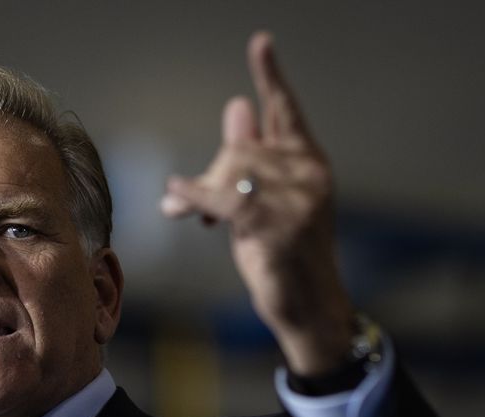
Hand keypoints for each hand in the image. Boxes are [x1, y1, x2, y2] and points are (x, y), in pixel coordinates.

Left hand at [160, 32, 355, 377]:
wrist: (307, 307)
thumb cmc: (285, 256)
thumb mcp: (266, 200)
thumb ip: (252, 158)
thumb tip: (237, 107)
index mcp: (309, 162)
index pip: (285, 111)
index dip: (270, 77)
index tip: (260, 42)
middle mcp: (309, 174)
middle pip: (240, 149)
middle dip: (212, 176)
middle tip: (197, 210)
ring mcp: (297, 199)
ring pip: (231, 172)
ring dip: (202, 195)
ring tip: (197, 219)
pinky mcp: (277, 225)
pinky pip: (223, 199)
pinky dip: (194, 197)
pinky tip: (174, 197)